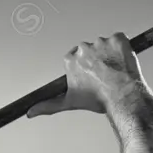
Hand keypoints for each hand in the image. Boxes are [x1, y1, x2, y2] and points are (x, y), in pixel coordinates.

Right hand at [27, 33, 145, 116]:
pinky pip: (120, 39)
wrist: (121, 95)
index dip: (85, 68)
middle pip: (90, 51)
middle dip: (97, 60)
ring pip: (105, 45)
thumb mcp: (69, 102)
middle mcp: (83, 48)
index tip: (91, 76)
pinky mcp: (117, 39)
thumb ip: (48, 105)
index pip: (76, 59)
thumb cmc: (98, 99)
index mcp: (71, 60)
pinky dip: (122, 48)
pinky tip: (122, 61)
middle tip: (105, 75)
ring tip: (115, 71)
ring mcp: (101, 42)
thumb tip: (30, 113)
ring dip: (110, 54)